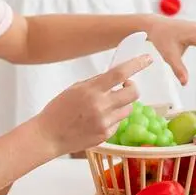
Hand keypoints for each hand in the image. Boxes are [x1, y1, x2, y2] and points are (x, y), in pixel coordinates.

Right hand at [35, 56, 149, 154]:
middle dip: (133, 87)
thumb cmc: (58, 110)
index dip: (136, 64)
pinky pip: (119, 122)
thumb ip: (96, 82)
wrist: (48, 136)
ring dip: (122, 104)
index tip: (147, 58)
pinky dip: (113, 119)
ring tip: (106, 105)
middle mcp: (101, 106)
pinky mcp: (106, 135)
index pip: (120, 73)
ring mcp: (105, 122)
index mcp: (91, 90)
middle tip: (125, 85)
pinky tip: (98, 120)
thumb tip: (117, 76)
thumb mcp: (75, 89)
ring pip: (128, 109)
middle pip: (134, 92)